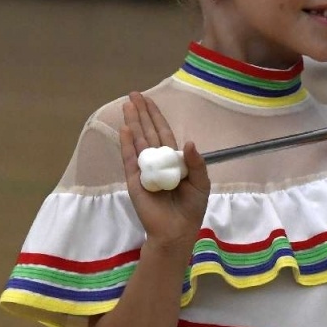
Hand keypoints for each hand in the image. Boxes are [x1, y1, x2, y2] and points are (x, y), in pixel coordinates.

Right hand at [119, 92, 210, 249]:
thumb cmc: (190, 209)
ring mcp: (144, 170)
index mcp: (173, 161)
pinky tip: (125, 129)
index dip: (156, 116)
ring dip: (133, 123)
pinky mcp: (135, 180)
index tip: (148, 100)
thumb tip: (189, 141)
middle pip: (148, 132)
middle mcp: (157, 161)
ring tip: (126, 105)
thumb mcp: (201, 184)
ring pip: (138, 141)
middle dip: (141, 113)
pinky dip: (127, 144)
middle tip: (133, 94)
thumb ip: (196, 163)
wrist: (176, 232)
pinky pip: (130, 159)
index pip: (163, 133)